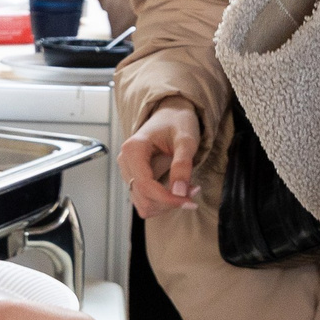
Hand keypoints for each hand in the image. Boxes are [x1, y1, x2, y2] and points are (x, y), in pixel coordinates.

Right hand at [118, 100, 202, 215]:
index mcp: (133, 149)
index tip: (190, 200)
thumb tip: (179, 192)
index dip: (167, 198)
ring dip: (167, 204)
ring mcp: (128, 172)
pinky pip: (147, 200)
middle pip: (143, 198)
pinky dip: (164, 202)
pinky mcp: (135, 180)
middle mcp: (126, 162)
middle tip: (194, 191)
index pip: (145, 185)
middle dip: (169, 202)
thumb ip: (182, 164)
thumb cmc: (177, 123)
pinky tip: (179, 189)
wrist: (171, 115)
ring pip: (143, 204)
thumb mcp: (185, 140)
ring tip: (188, 189)